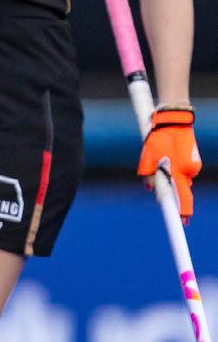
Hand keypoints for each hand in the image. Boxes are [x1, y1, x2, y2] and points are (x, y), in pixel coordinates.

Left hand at [138, 106, 200, 220]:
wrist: (174, 118)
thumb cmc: (159, 137)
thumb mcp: (148, 156)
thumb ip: (149, 175)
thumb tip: (149, 188)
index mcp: (179, 171)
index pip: (183, 198)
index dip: (183, 212)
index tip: (183, 223)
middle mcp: (189, 171)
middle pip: (179, 189)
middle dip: (169, 188)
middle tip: (158, 179)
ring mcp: (192, 165)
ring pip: (180, 178)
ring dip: (171, 175)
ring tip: (161, 158)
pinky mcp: (193, 159)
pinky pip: (183, 170)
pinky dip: (175, 167)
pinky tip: (168, 155)